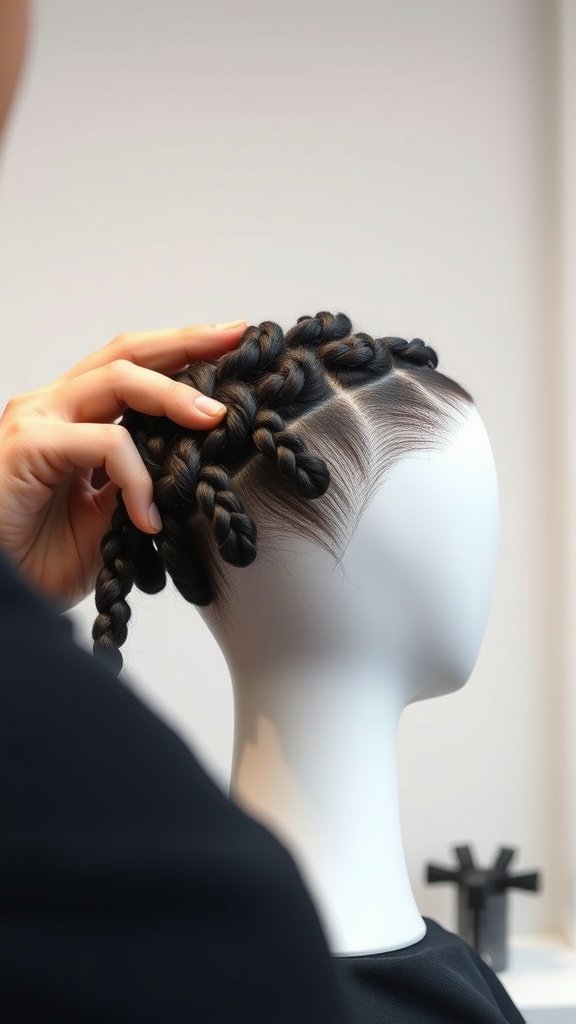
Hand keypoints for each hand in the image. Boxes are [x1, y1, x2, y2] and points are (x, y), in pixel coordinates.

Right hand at [0, 320, 246, 609]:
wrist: (1, 594)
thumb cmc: (42, 558)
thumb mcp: (112, 514)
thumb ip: (145, 479)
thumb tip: (201, 459)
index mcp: (73, 415)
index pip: (133, 366)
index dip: (183, 352)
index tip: (234, 344)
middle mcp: (54, 406)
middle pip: (126, 352)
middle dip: (187, 343)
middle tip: (236, 339)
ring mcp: (37, 419)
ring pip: (119, 380)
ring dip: (174, 396)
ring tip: (215, 419)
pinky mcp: (29, 445)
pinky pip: (105, 442)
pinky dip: (138, 477)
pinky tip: (150, 517)